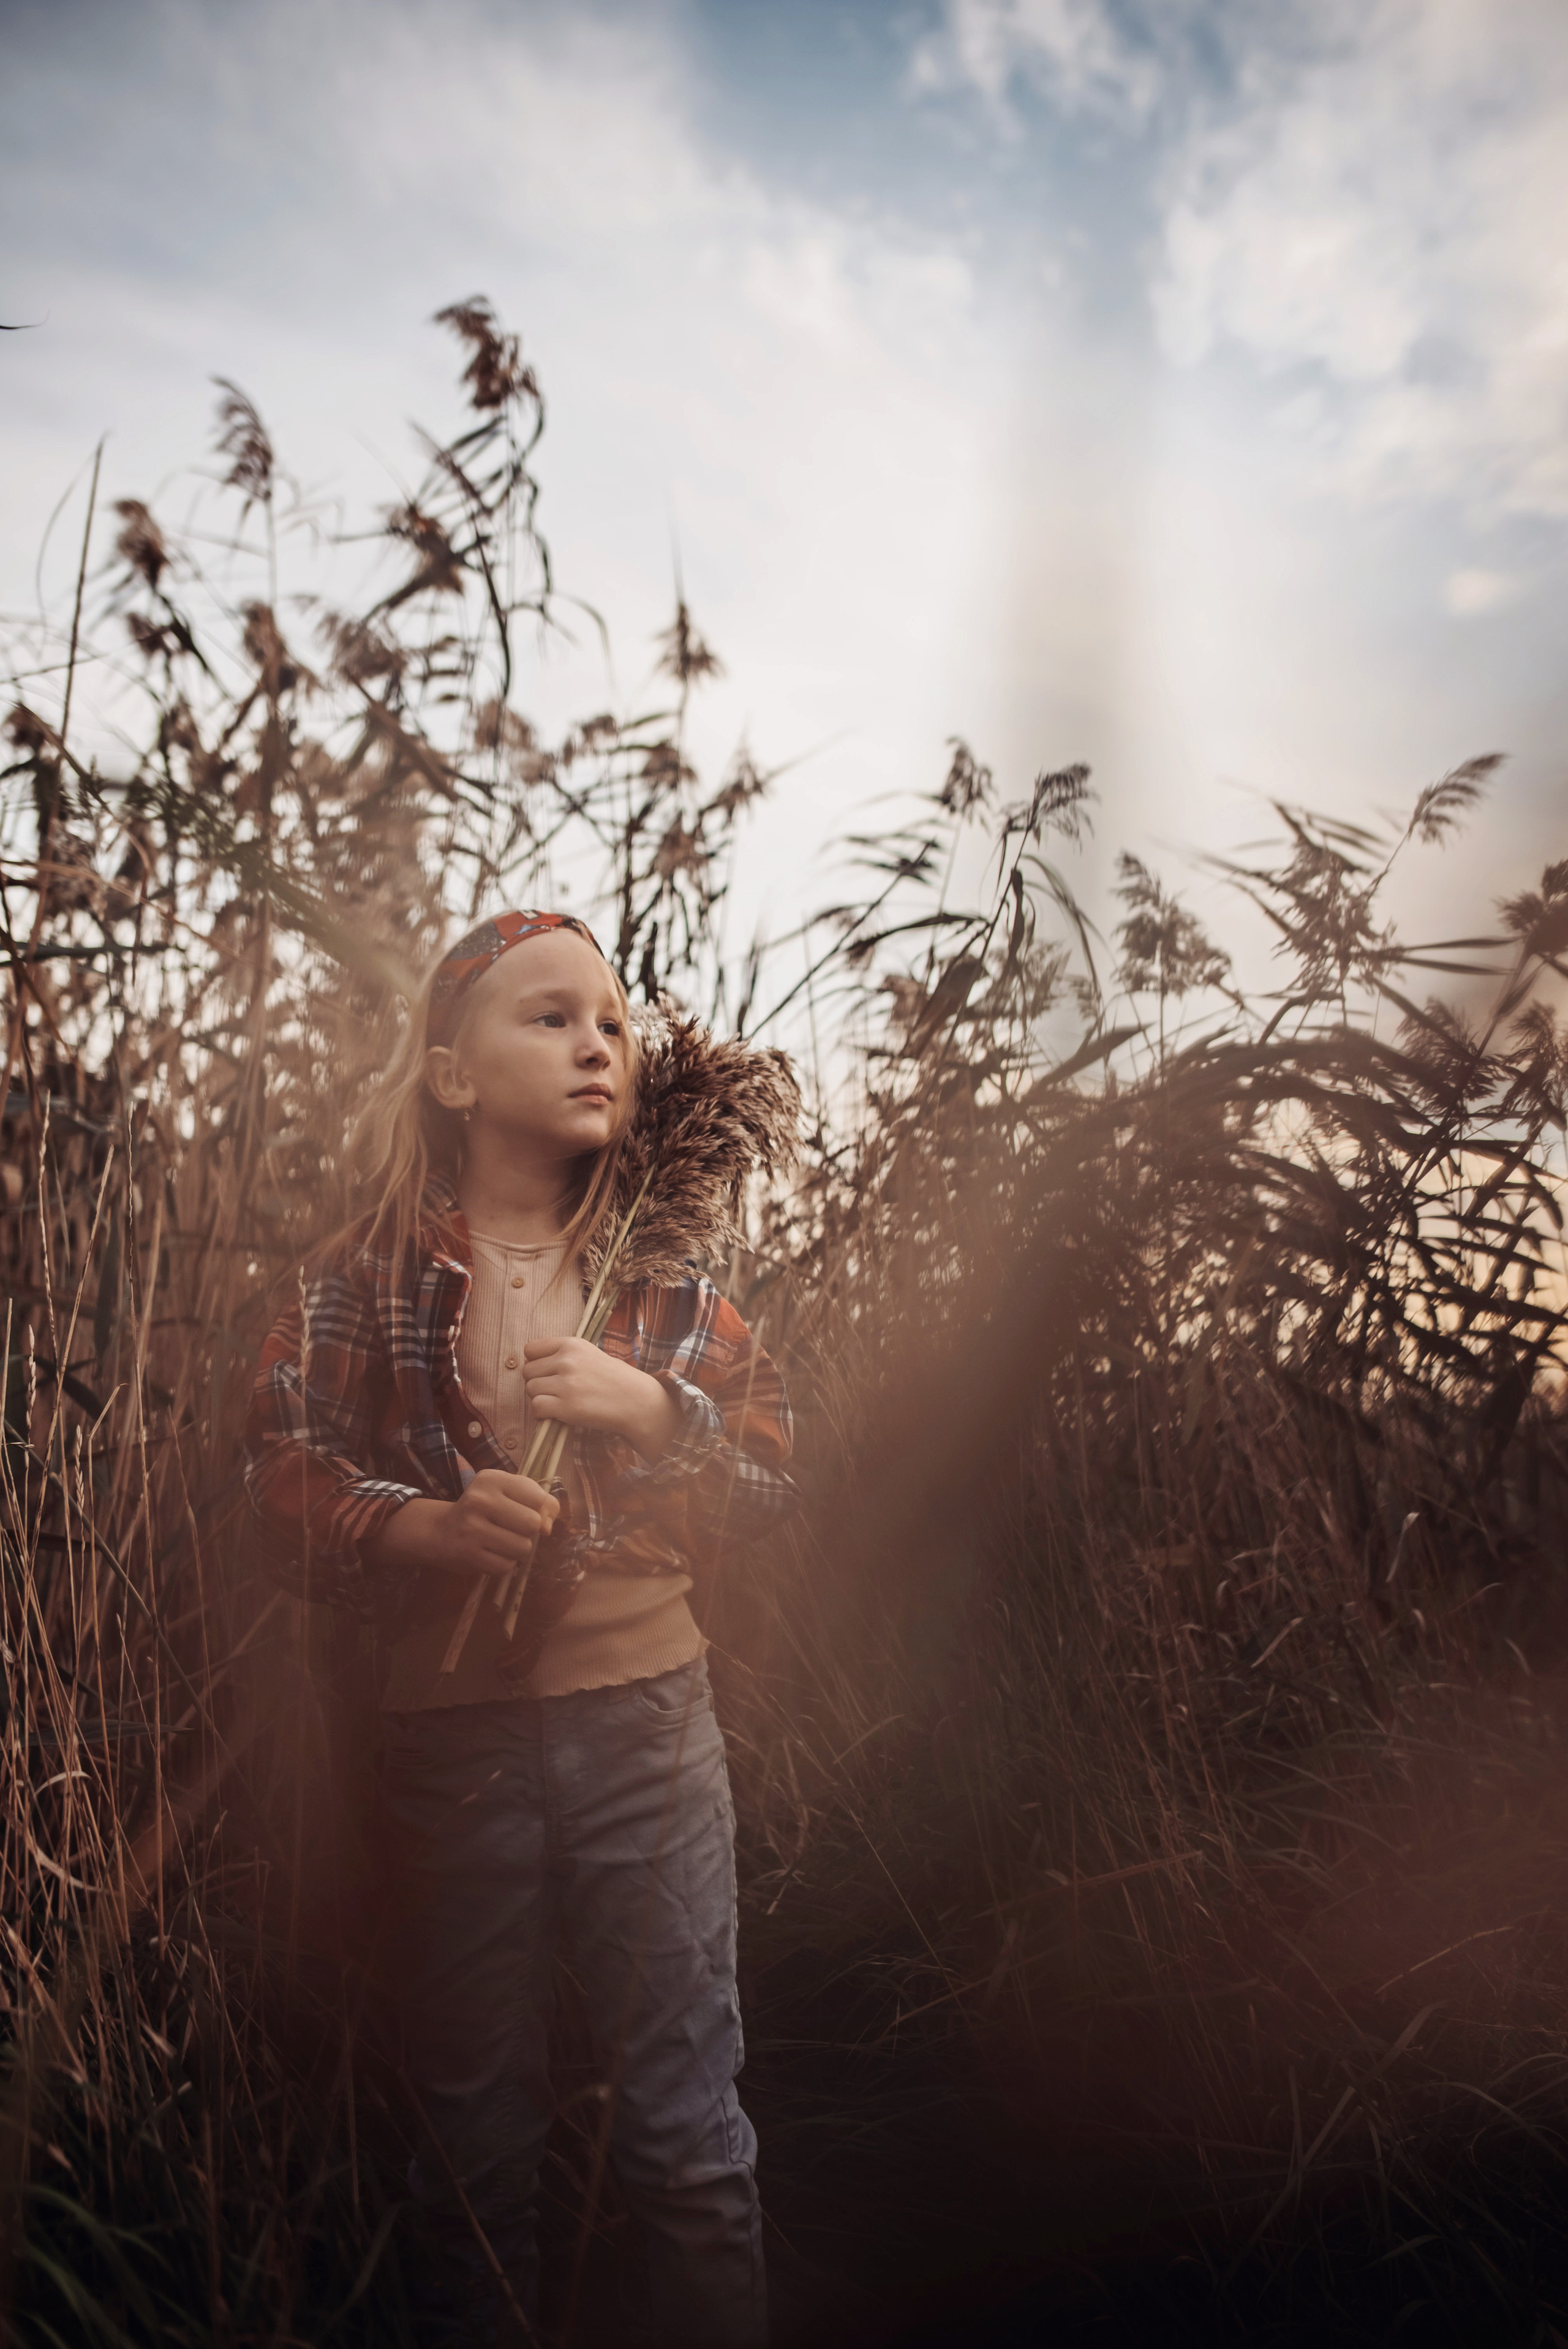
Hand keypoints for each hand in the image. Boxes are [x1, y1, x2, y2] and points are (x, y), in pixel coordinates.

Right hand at [364, 1471, 558, 1580]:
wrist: (442, 1532)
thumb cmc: (483, 1510)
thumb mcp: (507, 1493)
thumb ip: (538, 1501)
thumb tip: (549, 1526)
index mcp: (491, 1479)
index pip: (538, 1497)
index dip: (539, 1508)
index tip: (524, 1510)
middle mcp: (480, 1500)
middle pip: (533, 1523)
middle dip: (527, 1531)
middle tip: (509, 1528)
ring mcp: (472, 1529)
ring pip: (523, 1548)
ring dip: (517, 1549)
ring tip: (499, 1541)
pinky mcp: (469, 1556)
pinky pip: (507, 1566)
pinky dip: (504, 1563)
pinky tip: (489, 1553)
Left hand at [523, 1335, 680, 1460]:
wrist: (636, 1401)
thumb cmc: (613, 1378)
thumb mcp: (589, 1354)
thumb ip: (563, 1355)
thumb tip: (533, 1364)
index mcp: (571, 1344)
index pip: (530, 1349)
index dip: (535, 1362)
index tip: (547, 1372)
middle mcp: (566, 1361)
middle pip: (528, 1372)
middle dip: (538, 1382)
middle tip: (556, 1391)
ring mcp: (566, 1384)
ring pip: (530, 1390)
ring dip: (541, 1398)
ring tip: (560, 1402)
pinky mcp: (567, 1407)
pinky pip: (536, 1407)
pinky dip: (543, 1413)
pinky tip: (558, 1413)